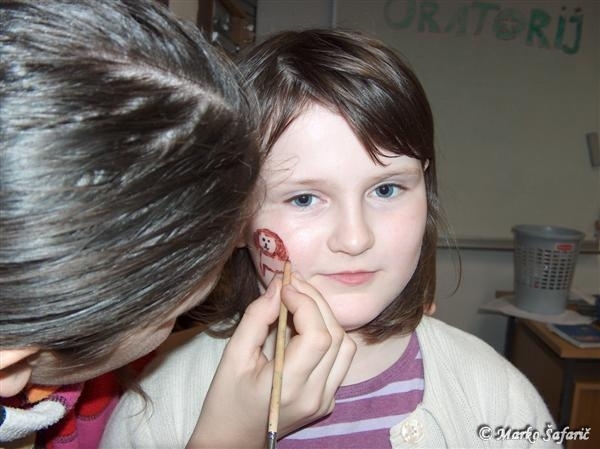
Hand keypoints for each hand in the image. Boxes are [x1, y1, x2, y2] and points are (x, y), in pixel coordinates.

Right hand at [186, 273, 355, 448]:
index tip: (285, 285)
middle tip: (293, 284)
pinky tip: (305, 325)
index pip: (317, 336)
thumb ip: (256, 318)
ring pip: (345, 346)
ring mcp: (325, 400)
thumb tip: (278, 286)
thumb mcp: (233, 356)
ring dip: (325, 317)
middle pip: (335, 336)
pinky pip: (340, 359)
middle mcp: (315, 396)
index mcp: (289, 387)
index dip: (306, 303)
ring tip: (299, 301)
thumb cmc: (225, 401)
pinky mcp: (328, 400)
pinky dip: (327, 335)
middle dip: (316, 302)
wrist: (232, 442)